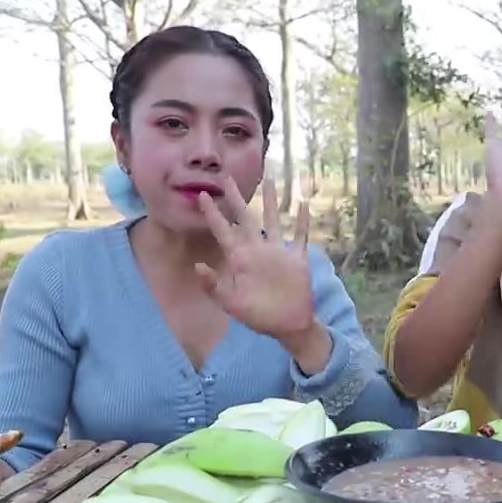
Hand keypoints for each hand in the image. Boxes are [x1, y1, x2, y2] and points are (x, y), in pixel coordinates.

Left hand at [195, 178, 316, 342]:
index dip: (212, 213)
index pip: (223, 231)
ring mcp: (278, 252)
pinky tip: (303, 205)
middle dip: (236, 198)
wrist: (288, 325)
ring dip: (271, 201)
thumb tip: (198, 266)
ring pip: (273, 220)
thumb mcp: (231, 304)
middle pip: (245, 217)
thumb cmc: (259, 317)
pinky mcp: (297, 258)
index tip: (201, 194)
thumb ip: (214, 286)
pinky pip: (300, 236)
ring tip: (270, 180)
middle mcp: (257, 250)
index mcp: (240, 259)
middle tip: (226, 177)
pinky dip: (302, 221)